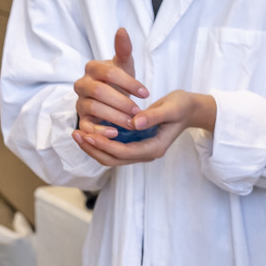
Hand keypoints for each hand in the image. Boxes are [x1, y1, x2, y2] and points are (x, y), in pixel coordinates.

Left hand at [72, 90, 216, 166]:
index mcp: (154, 148)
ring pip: (111, 157)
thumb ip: (153, 116)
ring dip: (93, 147)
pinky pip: (114, 149)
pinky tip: (88, 131)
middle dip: (93, 148)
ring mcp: (140, 150)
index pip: (123, 152)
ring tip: (77, 133)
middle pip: (113, 159)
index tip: (88, 133)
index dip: (104, 145)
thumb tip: (134, 123)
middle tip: (76, 134)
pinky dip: (100, 143)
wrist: (190, 109)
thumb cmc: (182, 106)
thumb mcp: (171, 108)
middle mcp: (145, 153)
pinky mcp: (136, 144)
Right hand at [73, 28, 148, 131]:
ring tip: (132, 123)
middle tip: (138, 111)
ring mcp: (79, 102)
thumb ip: (124, 49)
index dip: (128, 82)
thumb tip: (122, 30)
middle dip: (121, 102)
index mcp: (92, 68)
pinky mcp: (81, 119)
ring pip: (94, 108)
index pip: (109, 72)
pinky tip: (115, 134)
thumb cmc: (119, 81)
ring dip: (114, 117)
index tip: (146, 92)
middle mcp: (81, 84)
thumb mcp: (124, 65)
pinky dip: (99, 131)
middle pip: (99, 92)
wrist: (111, 99)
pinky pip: (86, 126)